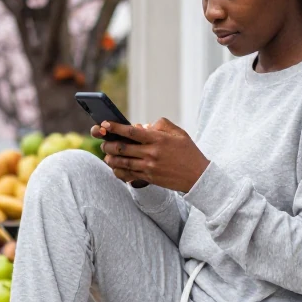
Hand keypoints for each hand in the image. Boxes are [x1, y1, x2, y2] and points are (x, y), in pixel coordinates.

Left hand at [93, 118, 210, 192]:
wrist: (198, 176)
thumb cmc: (188, 152)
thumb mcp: (179, 133)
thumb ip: (160, 125)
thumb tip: (142, 126)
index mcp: (158, 139)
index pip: (131, 132)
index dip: (116, 127)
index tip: (104, 123)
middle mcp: (152, 153)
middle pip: (122, 148)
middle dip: (109, 144)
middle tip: (103, 142)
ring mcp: (149, 167)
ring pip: (123, 163)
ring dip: (111, 159)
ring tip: (106, 155)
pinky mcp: (149, 178)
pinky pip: (129, 175)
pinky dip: (119, 171)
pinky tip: (114, 168)